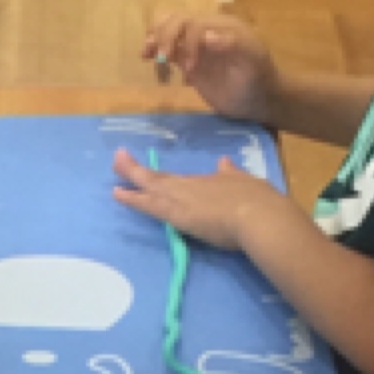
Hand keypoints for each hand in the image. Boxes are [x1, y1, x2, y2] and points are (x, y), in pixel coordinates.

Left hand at [112, 148, 284, 253]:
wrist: (259, 217)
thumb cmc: (258, 201)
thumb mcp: (244, 182)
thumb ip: (231, 174)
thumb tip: (225, 162)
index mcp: (206, 182)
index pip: (177, 181)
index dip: (161, 176)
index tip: (150, 172)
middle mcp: (190, 187)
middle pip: (159, 178)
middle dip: (137, 169)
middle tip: (118, 157)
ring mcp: (181, 199)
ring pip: (149, 186)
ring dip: (130, 175)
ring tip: (114, 165)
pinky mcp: (177, 215)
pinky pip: (149, 205)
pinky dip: (132, 199)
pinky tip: (118, 194)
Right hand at [141, 12, 277, 120]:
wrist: (260, 100)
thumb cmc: (259, 80)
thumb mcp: (253, 63)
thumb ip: (234, 45)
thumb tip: (206, 35)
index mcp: (223, 26)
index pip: (196, 24)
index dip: (189, 43)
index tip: (189, 69)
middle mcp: (207, 30)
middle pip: (178, 20)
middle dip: (166, 35)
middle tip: (162, 58)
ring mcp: (196, 44)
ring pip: (169, 28)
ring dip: (156, 36)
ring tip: (146, 53)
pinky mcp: (188, 59)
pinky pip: (168, 47)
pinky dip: (154, 48)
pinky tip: (146, 57)